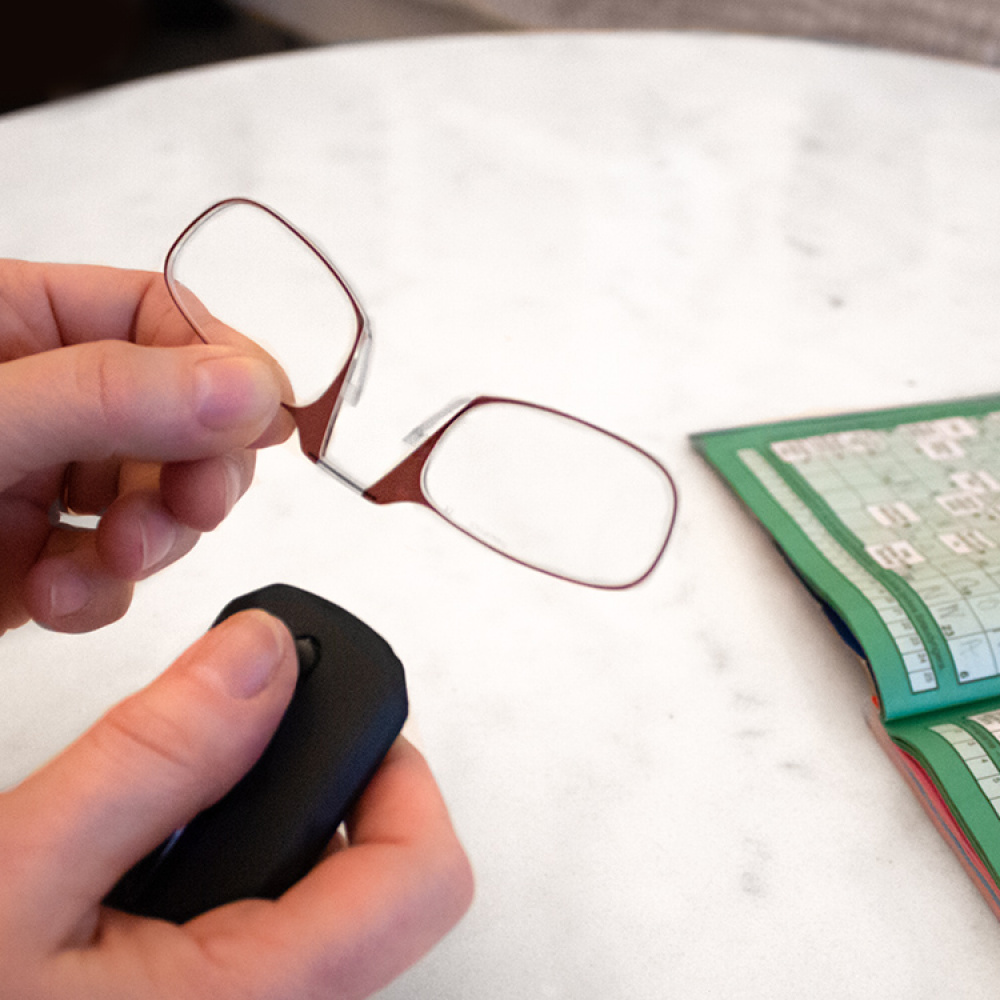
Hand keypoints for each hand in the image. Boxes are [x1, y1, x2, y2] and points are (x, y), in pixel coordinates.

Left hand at [0, 258, 292, 633]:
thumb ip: (107, 396)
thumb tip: (244, 387)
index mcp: (20, 321)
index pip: (162, 315)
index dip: (226, 365)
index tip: (264, 418)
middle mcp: (43, 397)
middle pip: (184, 415)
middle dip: (196, 471)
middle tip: (197, 501)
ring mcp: (41, 478)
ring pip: (161, 500)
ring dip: (155, 540)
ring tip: (117, 556)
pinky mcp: (37, 557)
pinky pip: (114, 572)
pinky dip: (102, 595)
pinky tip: (58, 595)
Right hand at [0, 609, 473, 998]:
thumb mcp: (13, 882)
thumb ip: (150, 763)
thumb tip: (260, 658)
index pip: (424, 878)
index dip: (399, 774)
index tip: (325, 713)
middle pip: (378, 881)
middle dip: (309, 788)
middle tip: (226, 740)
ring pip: (316, 905)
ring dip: (251, 828)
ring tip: (158, 810)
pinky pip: (253, 934)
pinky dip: (215, 871)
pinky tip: (135, 870)